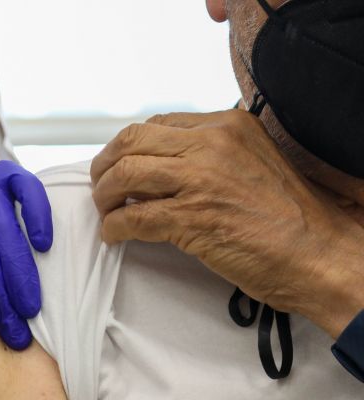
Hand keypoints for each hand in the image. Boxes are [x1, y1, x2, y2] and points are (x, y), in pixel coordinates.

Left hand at [90, 109, 363, 337]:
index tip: (120, 166)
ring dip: (104, 197)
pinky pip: (132, 217)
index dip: (129, 148)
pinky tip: (114, 236)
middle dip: (105, 166)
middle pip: (130, 141)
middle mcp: (212, 144)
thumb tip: (162, 165)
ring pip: (124, 175)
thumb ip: (212, 155)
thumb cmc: (288, 218)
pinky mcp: (191, 218)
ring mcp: (200, 180)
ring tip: (105, 213)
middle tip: (101, 188)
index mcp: (227, 126)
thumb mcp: (253, 162)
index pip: (157, 125)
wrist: (319, 254)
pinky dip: (114, 227)